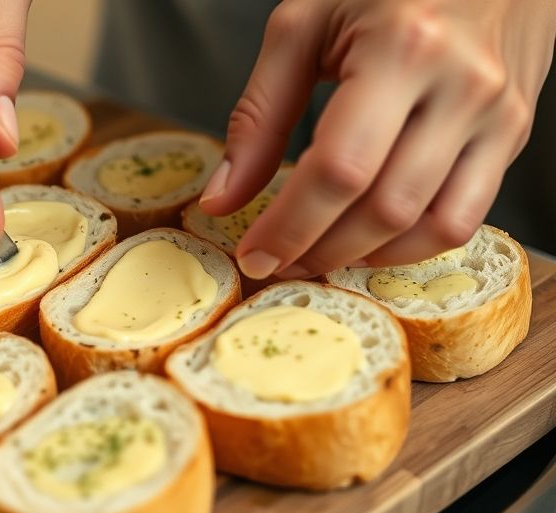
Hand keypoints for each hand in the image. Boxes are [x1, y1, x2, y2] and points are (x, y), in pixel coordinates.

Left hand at [198, 0, 555, 278]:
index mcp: (402, 48)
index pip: (340, 169)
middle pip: (384, 207)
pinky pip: (465, 218)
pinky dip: (411, 246)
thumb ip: (259, 113)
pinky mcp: (512, 135)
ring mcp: (498, 114)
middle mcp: (461, 85)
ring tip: (316, 256)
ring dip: (364, 258)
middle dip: (319, 249)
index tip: (252, 254)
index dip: (289, 225)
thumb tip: (223, 197)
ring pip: (430, 226)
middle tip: (275, 262)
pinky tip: (368, 242)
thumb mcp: (304, 26)